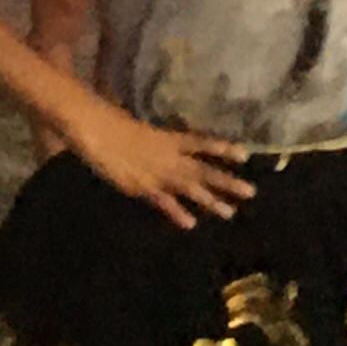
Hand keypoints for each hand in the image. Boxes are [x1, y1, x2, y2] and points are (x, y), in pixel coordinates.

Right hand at [67, 106, 252, 227]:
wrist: (95, 128)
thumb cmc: (110, 121)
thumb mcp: (136, 126)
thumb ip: (149, 137)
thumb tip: (154, 137)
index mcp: (167, 138)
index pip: (201, 143)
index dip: (221, 149)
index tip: (245, 155)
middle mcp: (168, 156)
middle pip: (203, 170)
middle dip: (226, 181)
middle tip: (251, 192)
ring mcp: (157, 172)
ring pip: (189, 188)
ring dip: (209, 201)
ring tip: (229, 213)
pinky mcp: (142, 186)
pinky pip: (163, 201)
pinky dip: (177, 212)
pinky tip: (191, 224)